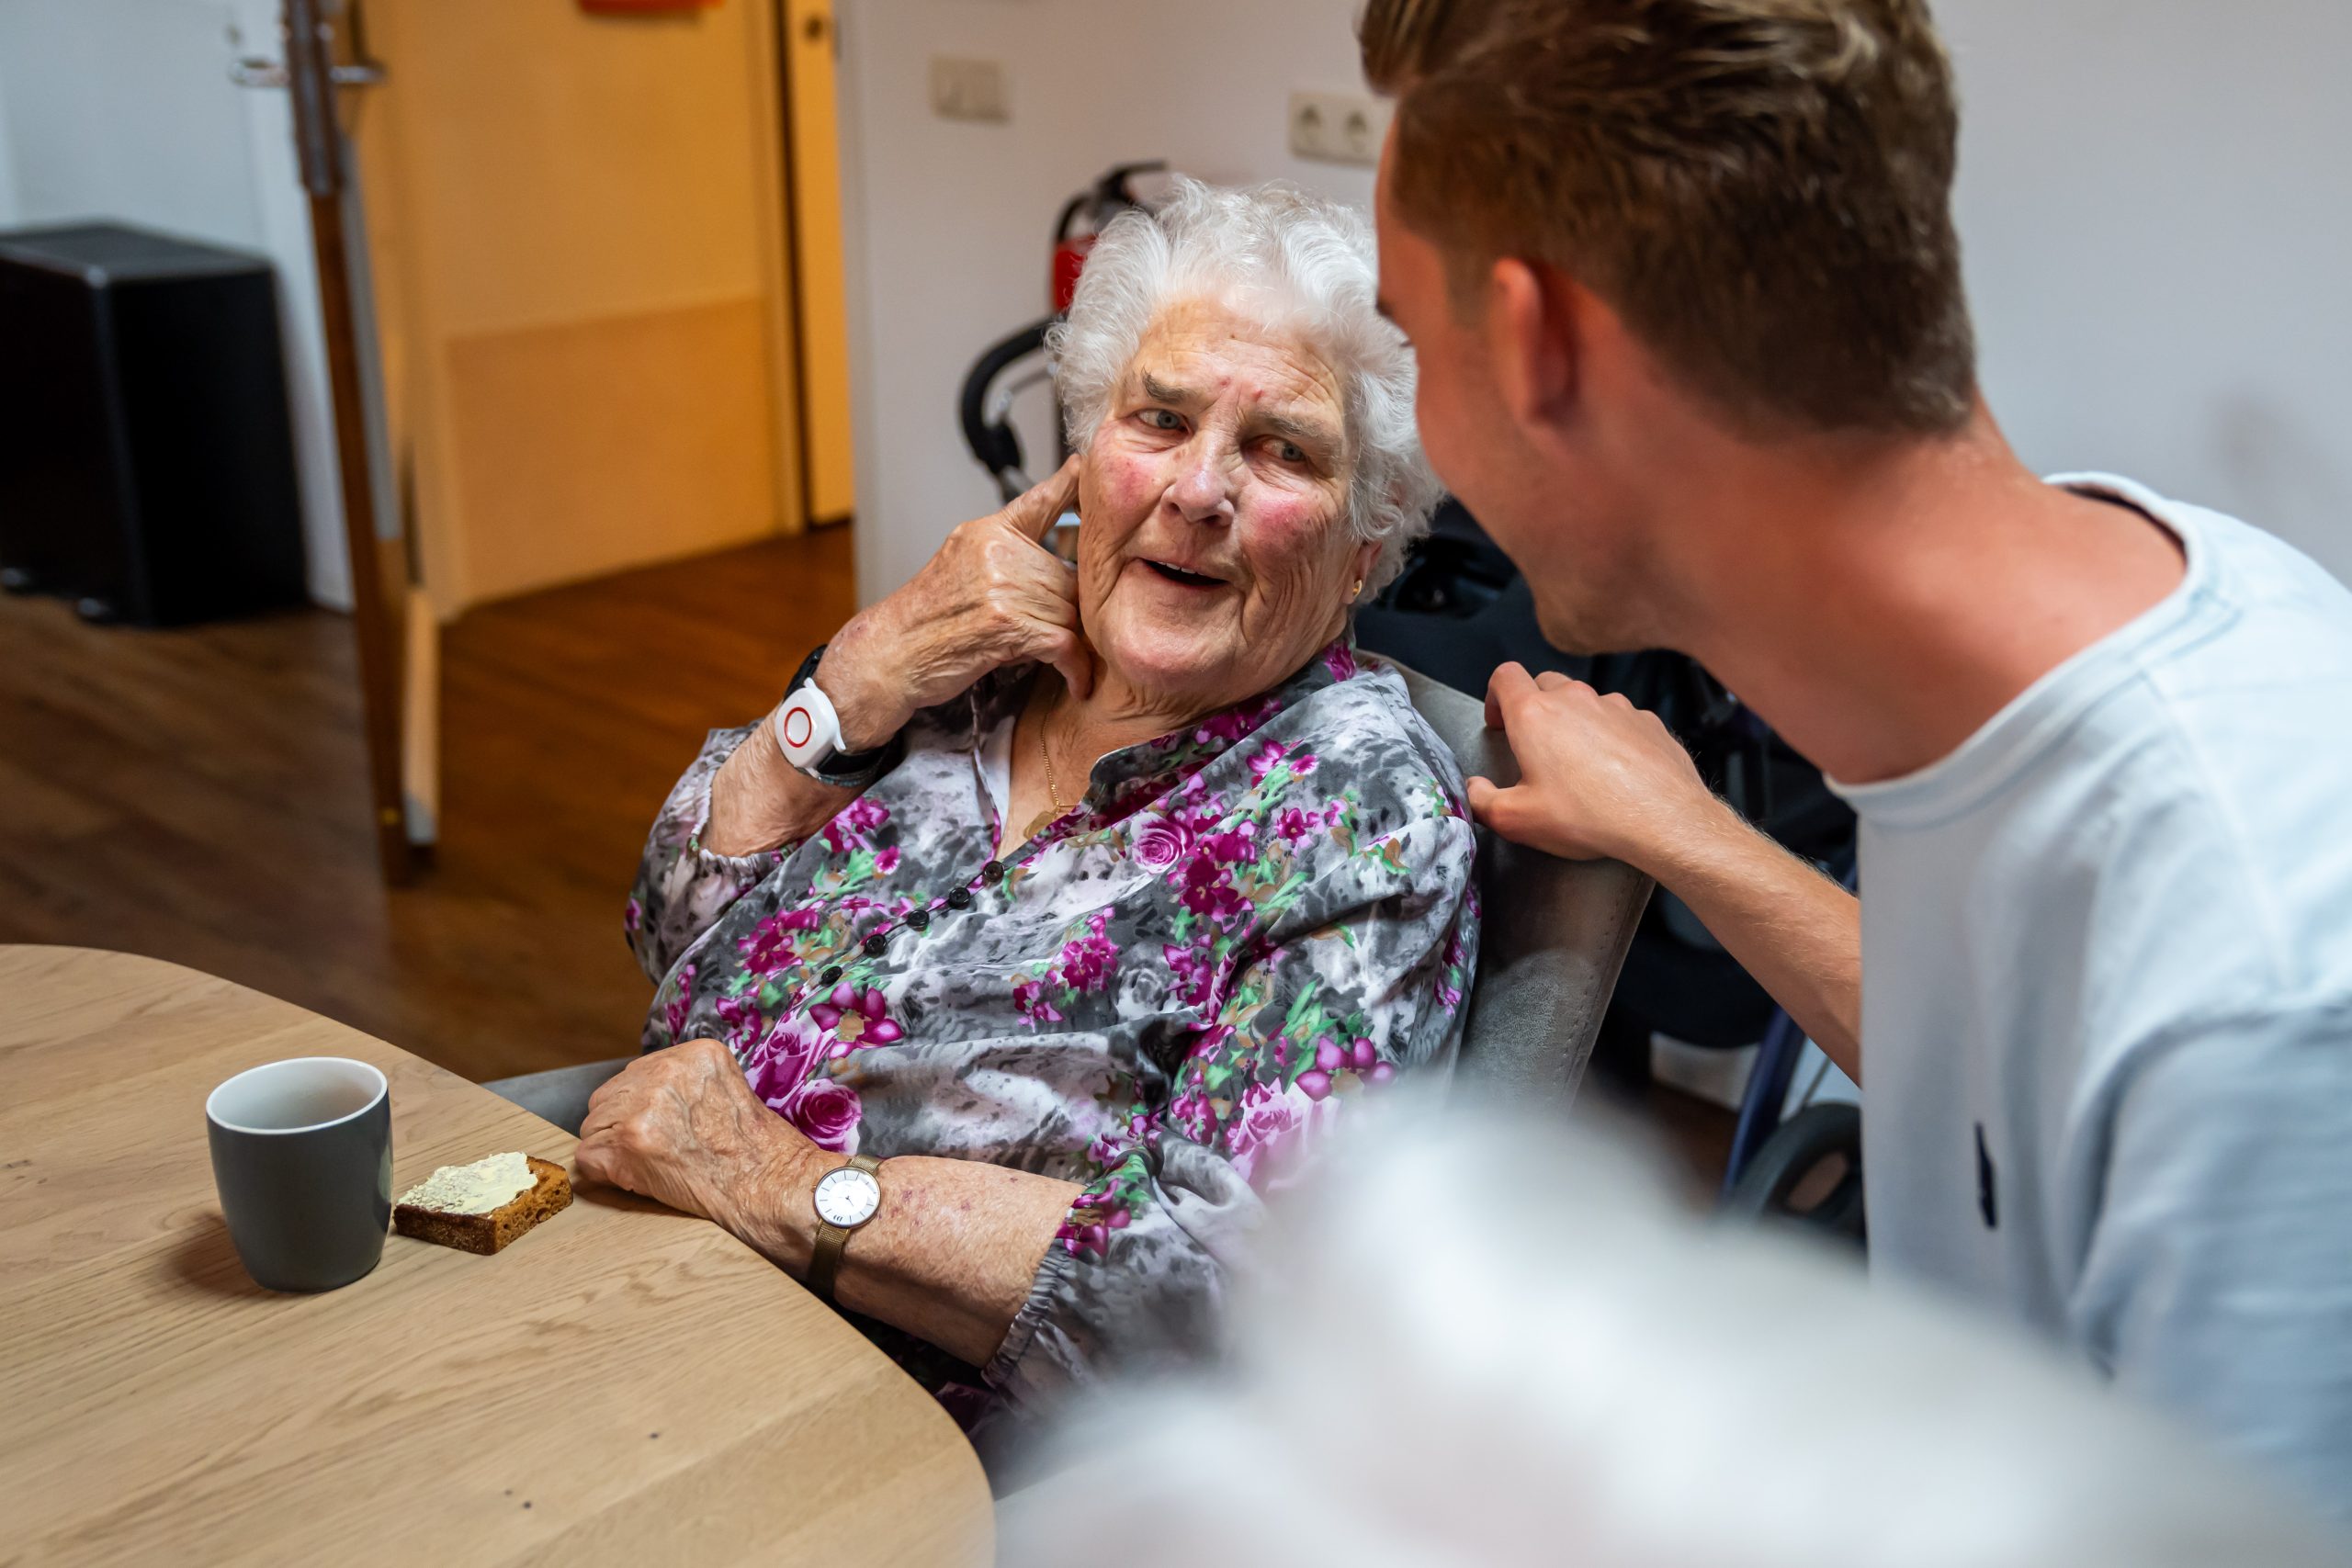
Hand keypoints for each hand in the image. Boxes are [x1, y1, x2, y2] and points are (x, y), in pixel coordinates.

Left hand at [572, 1040, 820, 1257]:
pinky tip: (637, 1181)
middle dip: (621, 1127)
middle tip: (653, 1153)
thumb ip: (688, 1084)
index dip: (640, 1108)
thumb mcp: (729, 1090)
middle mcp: (665, 1071)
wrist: (772, 1187)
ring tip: (651, 1167)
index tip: (656, 1129)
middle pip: (607, 1098)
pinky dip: (604, 1176)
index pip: (635, 1074)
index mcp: (694, 1055)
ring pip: (593, 1128)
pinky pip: (587, 1158)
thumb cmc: (760, 1152)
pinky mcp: (629, 1143)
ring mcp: (643, 1106)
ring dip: (613, 1152)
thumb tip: (644, 1098)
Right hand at [816, 459, 1088, 748]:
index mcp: (985, 534)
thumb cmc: (921, 623)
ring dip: (1070, 642)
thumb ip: (1003, 561)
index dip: (1067, 485)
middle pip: (1068, 577)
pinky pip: (1065, 644)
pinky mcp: (1008, 624)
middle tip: (1057, 634)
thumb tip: (1053, 575)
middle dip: (1069, 610)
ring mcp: (1003, 586)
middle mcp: (997, 552)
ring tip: (1055, 659)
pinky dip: (1076, 668)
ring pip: (1071, 612)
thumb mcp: (958, 569)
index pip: (1038, 503)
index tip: (1083, 467)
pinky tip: (1078, 682)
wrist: (887, 655)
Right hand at [1468, 663, 1722, 869]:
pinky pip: (1621, 719)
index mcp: (1535, 715)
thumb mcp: (1517, 820)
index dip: (1494, 695)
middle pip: (1545, 684)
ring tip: (1580, 766)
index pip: (1504, 676)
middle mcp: (1575, 699)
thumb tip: (1474, 789)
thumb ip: (1482, 801)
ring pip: (1586, 702)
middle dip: (1534, 708)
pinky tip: (1616, 772)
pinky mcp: (1648, 721)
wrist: (1663, 820)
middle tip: (1535, 747)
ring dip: (1576, 723)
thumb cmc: (1588, 817)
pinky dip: (1612, 736)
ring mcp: (1616, 706)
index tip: (1499, 722)